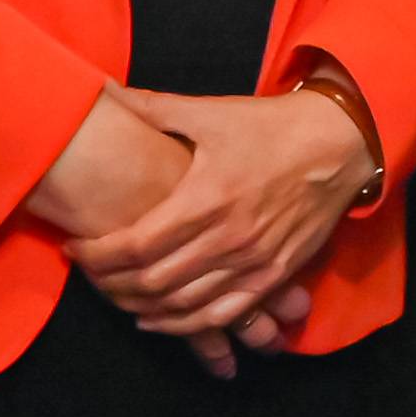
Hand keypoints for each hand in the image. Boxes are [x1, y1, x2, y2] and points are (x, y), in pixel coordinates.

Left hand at [64, 85, 368, 349]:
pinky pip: (222, 314)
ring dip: (141, 307)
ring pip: (183, 306)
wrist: (340, 143)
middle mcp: (229, 237)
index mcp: (207, 196)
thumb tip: (103, 91)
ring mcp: (254, 261)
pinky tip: (158, 320)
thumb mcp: (210, 112)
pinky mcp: (274, 275)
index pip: (136, 244)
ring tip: (115, 294)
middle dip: (110, 284)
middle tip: (88, 273)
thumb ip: (153, 109)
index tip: (75, 248)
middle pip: (152, 282)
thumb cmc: (270, 126)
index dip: (97, 254)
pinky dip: (184, 325)